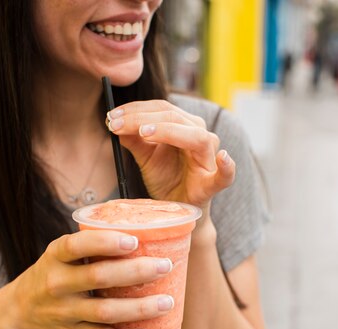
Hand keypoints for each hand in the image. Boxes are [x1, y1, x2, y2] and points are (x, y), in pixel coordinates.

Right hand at [7, 230, 174, 328]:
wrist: (17, 314)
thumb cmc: (51, 274)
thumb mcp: (59, 254)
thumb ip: (90, 244)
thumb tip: (141, 231)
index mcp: (55, 256)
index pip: (77, 246)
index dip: (105, 243)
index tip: (133, 242)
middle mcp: (57, 283)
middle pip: (99, 277)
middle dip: (136, 272)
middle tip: (165, 266)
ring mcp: (65, 311)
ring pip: (105, 311)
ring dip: (139, 308)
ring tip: (167, 302)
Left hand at [107, 100, 234, 208]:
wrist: (176, 210)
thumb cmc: (166, 179)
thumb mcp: (145, 156)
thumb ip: (133, 139)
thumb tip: (114, 120)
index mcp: (186, 126)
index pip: (162, 109)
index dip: (135, 109)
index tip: (111, 116)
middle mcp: (201, 136)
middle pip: (174, 117)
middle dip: (141, 118)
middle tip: (115, 123)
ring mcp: (209, 159)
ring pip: (196, 137)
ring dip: (168, 131)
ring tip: (144, 132)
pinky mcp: (212, 184)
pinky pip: (225, 176)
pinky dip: (227, 166)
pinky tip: (223, 158)